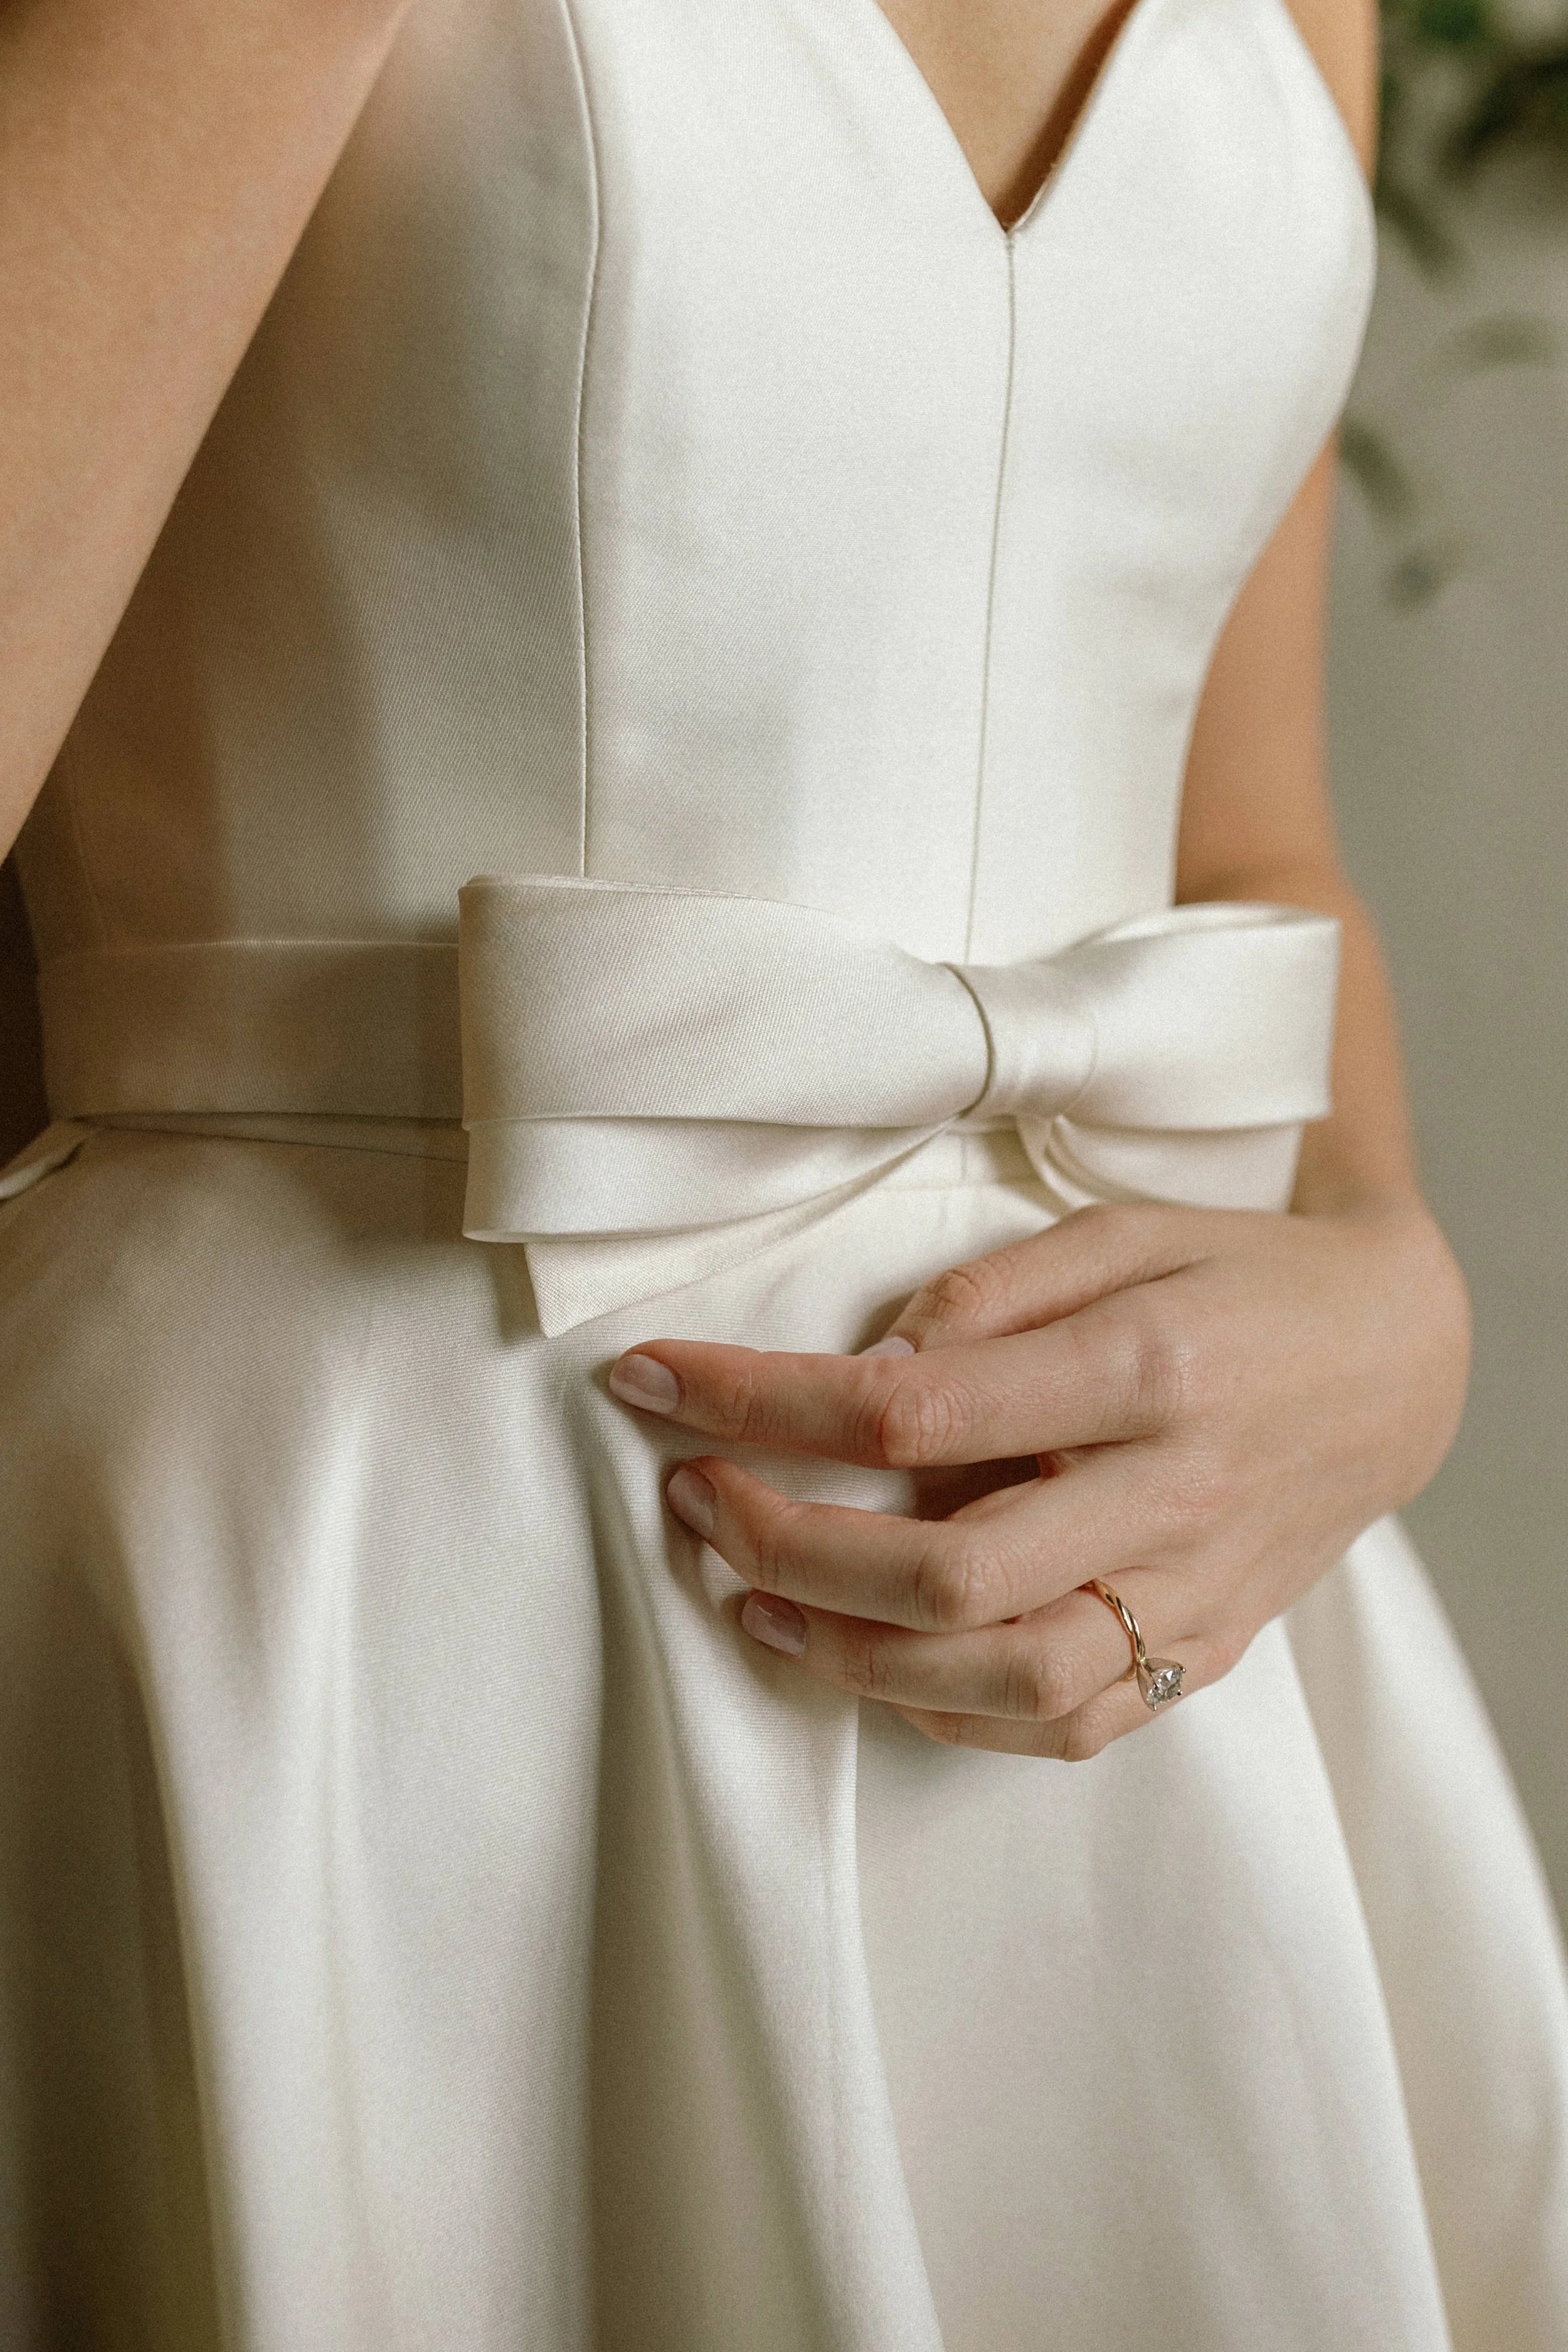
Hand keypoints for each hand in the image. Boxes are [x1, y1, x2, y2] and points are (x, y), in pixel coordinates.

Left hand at [607, 1198, 1469, 1757]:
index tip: (652, 1381)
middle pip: (945, 1571)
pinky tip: (875, 1665)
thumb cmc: (1242, 1279)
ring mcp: (1195, 1590)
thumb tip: (874, 1358)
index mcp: (1146, 1369)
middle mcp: (1172, 1496)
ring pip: (1004, 1676)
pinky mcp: (1207, 1647)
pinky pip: (1070, 1723)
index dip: (759, 1402)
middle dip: (785, 1542)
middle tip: (697, 1499)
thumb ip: (998, 1293)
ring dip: (850, 1654)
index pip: (911, 1410)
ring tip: (755, 1599)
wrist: (1399, 1362)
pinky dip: (954, 1710)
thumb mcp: (1126, 1229)